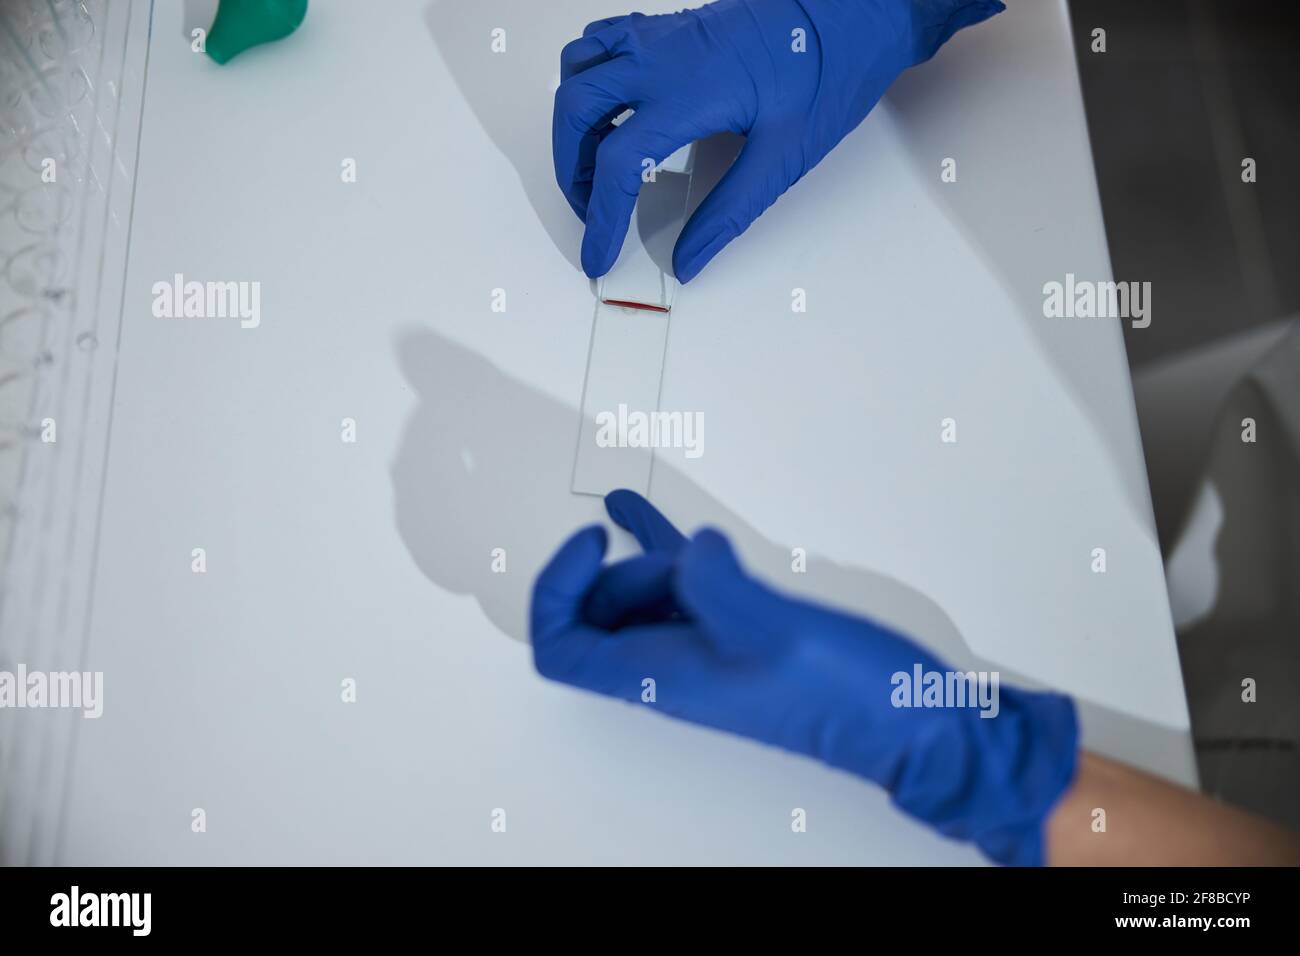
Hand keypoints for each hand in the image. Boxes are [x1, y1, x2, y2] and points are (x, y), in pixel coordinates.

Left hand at [531, 490, 1077, 864]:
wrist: (908, 721)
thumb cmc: (845, 697)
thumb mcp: (772, 631)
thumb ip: (714, 582)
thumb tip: (691, 548)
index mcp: (661, 677)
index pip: (561, 649)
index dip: (557, 592)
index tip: (591, 544)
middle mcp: (671, 668)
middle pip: (599, 614)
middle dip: (619, 570)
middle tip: (680, 559)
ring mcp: (703, 649)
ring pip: (639, 597)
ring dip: (636, 555)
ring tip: (633, 509)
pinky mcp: (737, 630)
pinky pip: (682, 584)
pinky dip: (661, 549)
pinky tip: (638, 512)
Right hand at [552, 0, 1004, 281]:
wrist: (849, 12)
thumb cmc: (826, 74)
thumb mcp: (782, 158)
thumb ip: (727, 213)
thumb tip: (689, 259)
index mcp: (687, 94)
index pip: (618, 165)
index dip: (602, 219)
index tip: (599, 254)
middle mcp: (660, 58)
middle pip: (576, 112)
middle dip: (572, 171)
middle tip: (593, 210)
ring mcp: (659, 37)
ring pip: (577, 72)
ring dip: (573, 123)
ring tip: (595, 165)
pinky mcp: (666, 26)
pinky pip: (600, 42)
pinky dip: (586, 77)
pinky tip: (608, 108)